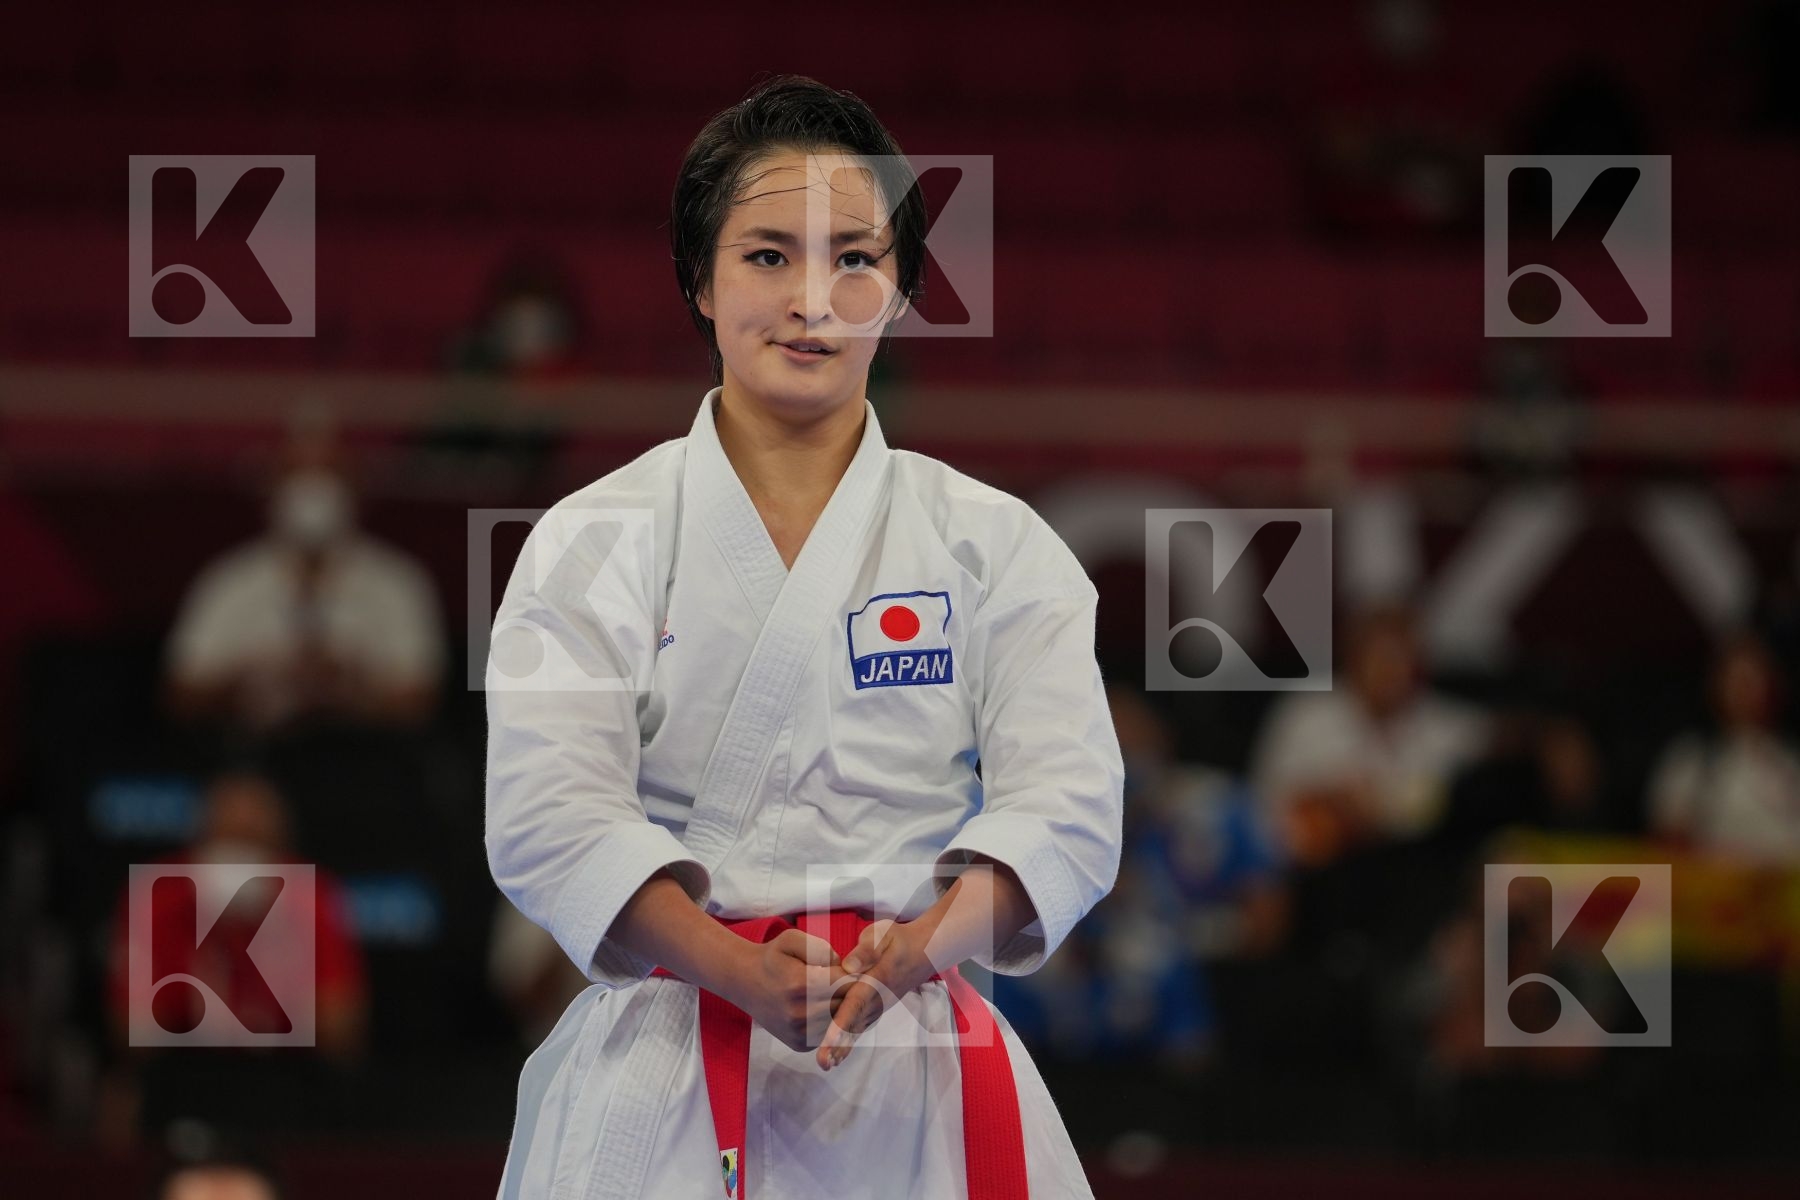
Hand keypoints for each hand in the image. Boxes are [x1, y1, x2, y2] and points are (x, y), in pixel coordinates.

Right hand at [723, 928, 847, 1054]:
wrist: (745, 983)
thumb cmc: (773, 958)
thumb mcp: (793, 939)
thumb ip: (821, 948)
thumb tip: (844, 967)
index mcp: (801, 984)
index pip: (847, 983)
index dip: (857, 975)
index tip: (860, 970)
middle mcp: (800, 1012)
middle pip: (847, 1005)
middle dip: (854, 993)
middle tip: (856, 984)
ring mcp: (799, 1032)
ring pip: (840, 1022)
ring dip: (845, 1010)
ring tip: (841, 995)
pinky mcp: (799, 1044)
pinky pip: (829, 1034)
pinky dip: (833, 1023)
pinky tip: (828, 1009)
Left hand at [816, 916, 940, 1071]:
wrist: (921, 952)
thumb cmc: (896, 941)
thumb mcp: (882, 934)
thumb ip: (866, 950)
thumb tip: (848, 966)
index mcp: (877, 980)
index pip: (856, 1003)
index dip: (842, 1022)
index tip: (830, 1040)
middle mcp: (877, 999)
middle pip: (855, 1023)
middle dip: (839, 1043)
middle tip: (823, 1063)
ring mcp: (877, 1007)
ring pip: (857, 1029)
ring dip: (842, 1047)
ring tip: (825, 1064)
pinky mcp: (875, 1010)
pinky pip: (860, 1028)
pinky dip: (848, 1043)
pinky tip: (835, 1055)